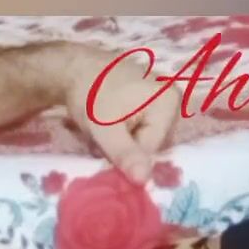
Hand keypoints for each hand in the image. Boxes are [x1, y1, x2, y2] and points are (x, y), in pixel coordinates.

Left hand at [61, 47, 174, 183]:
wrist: (75, 68)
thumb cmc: (90, 95)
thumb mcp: (104, 128)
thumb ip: (125, 154)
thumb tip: (143, 181)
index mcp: (169, 103)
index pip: (152, 149)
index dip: (128, 155)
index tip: (106, 145)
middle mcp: (173, 98)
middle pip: (152, 143)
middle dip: (128, 147)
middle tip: (105, 136)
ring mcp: (164, 96)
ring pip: (146, 137)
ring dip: (126, 140)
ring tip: (108, 127)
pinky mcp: (153, 97)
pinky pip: (143, 126)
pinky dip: (127, 130)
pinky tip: (113, 121)